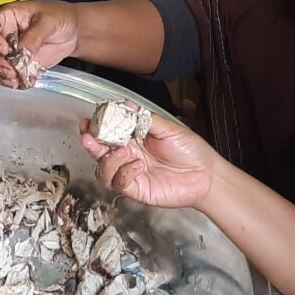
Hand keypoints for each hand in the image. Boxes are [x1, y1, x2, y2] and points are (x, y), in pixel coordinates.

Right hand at [0, 0, 78, 87]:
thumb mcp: (49, 21)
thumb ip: (34, 36)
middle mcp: (3, 34)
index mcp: (7, 17)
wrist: (74, 32)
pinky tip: (24, 83)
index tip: (4, 50)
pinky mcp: (17, 65)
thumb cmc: (60, 17)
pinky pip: (6, 76)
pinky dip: (12, 82)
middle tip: (10, 70)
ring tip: (15, 81)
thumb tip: (21, 52)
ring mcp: (9, 52)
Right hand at [81, 112, 217, 209]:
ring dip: (107, 159)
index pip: (108, 132)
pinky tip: (137, 165)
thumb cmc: (190, 150)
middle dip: (90, 143)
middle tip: (88, 137)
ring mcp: (130, 172)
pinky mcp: (136, 188)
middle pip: (99, 151)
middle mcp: (128, 155)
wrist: (206, 174)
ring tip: (123, 152)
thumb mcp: (168, 128)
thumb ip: (145, 119)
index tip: (88, 121)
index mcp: (134, 138)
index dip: (95, 127)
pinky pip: (118, 182)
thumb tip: (126, 105)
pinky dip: (124, 172)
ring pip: (103, 169)